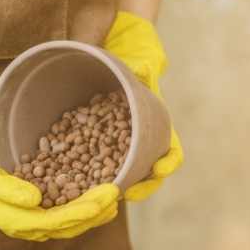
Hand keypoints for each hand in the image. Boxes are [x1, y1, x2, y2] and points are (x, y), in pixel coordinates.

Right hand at [0, 120, 118, 240]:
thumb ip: (3, 188)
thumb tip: (36, 200)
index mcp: (8, 217)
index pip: (56, 222)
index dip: (85, 211)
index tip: (108, 195)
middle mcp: (17, 220)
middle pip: (65, 224)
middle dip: (94, 211)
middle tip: (119, 192)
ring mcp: (18, 213)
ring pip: (61, 219)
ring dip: (88, 209)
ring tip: (112, 196)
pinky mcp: (17, 201)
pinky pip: (52, 206)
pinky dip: (73, 200)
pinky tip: (88, 188)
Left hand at [104, 11, 182, 201]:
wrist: (112, 54)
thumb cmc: (132, 56)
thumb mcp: (140, 59)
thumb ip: (143, 66)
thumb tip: (143, 68)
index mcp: (158, 125)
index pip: (171, 152)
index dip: (167, 163)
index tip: (160, 169)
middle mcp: (142, 141)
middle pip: (147, 173)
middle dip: (141, 186)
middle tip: (129, 193)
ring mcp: (120, 146)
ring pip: (123, 175)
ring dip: (115, 188)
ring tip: (104, 195)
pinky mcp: (97, 146)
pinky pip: (95, 165)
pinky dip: (90, 176)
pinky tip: (77, 183)